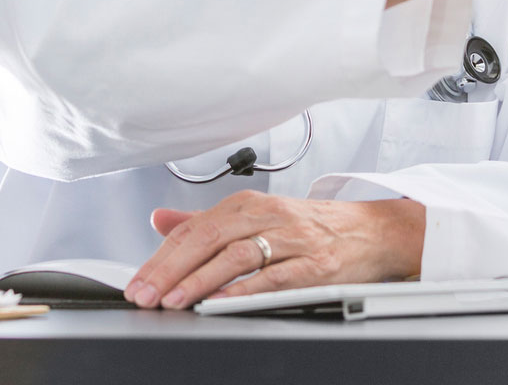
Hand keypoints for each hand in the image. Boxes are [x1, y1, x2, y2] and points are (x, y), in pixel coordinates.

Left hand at [124, 190, 425, 308]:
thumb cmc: (309, 226)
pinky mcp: (315, 264)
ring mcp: (292, 240)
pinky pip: (276, 277)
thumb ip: (204, 221)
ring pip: (238, 255)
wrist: (371, 231)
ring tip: (176, 300)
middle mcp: (267, 216)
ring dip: (202, 279)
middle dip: (172, 269)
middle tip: (145, 294)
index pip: (193, 229)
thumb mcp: (255, 216)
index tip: (137, 282)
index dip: (160, 257)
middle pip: (209, 239)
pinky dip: (248, 289)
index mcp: (247, 205)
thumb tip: (159, 221)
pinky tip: (225, 301)